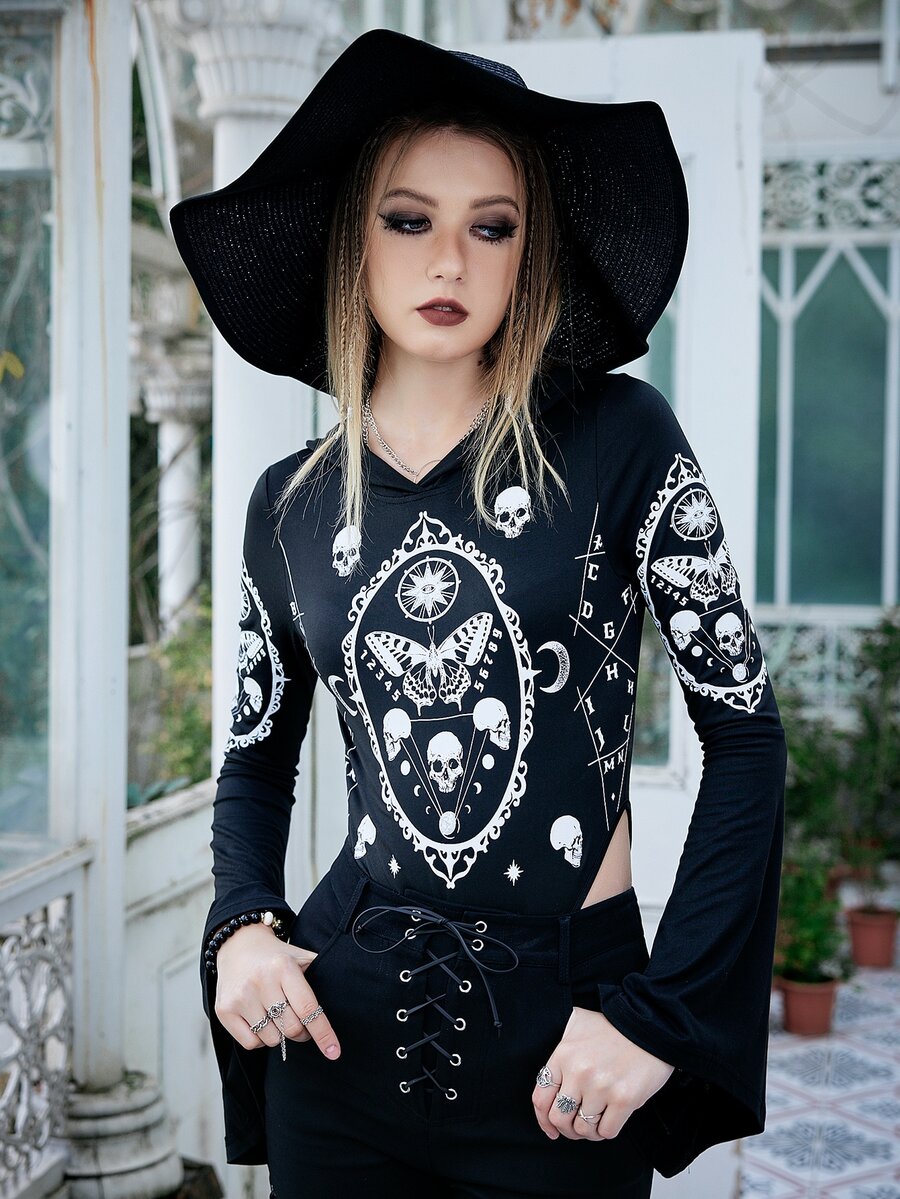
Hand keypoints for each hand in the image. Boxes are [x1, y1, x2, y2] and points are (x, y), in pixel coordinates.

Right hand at [213, 924, 340, 1059]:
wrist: (237, 945)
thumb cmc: (276, 957)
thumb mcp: (301, 957)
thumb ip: (322, 975)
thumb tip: (349, 999)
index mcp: (283, 967)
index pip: (309, 1009)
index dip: (323, 1033)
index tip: (334, 1052)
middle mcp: (261, 981)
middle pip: (292, 1029)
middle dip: (302, 1032)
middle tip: (301, 1022)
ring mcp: (241, 997)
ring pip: (272, 1039)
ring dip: (280, 1035)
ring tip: (277, 1016)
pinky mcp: (224, 1011)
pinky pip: (251, 1043)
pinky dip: (260, 1039)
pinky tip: (260, 1020)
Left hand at [532, 1006, 672, 1141]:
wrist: (650, 1024)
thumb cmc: (614, 1026)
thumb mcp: (578, 1026)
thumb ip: (562, 1051)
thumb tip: (550, 1079)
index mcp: (563, 1055)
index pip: (540, 1098)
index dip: (543, 1120)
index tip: (550, 1129)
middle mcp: (578, 1072)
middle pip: (559, 1118)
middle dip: (566, 1129)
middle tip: (576, 1126)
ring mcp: (601, 1087)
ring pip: (583, 1129)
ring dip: (588, 1131)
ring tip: (596, 1121)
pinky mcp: (624, 1099)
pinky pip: (606, 1132)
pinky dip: (606, 1131)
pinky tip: (611, 1119)